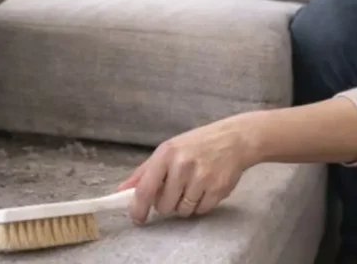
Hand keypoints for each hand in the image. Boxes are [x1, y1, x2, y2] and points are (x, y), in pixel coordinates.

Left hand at [116, 114, 258, 223]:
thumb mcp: (169, 150)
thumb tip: (121, 190)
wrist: (234, 139)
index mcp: (166, 154)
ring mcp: (202, 178)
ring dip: (184, 205)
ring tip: (192, 186)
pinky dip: (200, 205)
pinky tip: (205, 188)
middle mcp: (183, 165)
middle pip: (164, 205)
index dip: (138, 208)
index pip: (145, 189)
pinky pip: (200, 211)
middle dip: (167, 202)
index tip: (137, 218)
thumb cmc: (197, 144)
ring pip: (182, 211)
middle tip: (176, 188)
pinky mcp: (218, 189)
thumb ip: (144, 172)